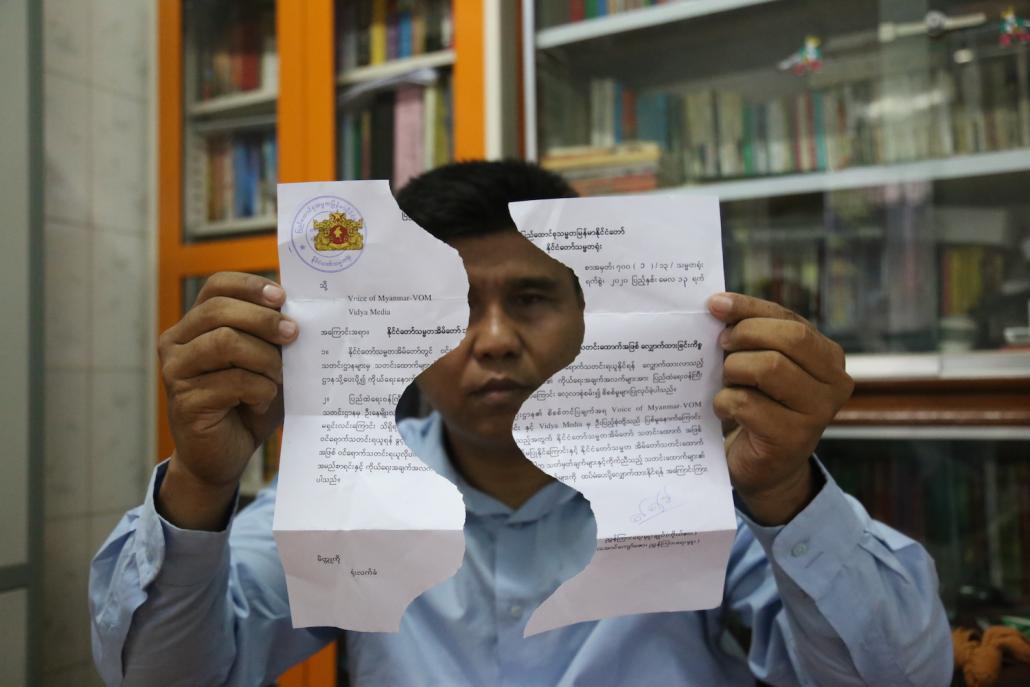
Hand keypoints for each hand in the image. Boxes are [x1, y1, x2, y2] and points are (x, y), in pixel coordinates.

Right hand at [156, 272, 297, 528]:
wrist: (224, 455)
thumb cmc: (248, 404)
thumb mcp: (265, 363)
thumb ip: (274, 337)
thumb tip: (301, 311)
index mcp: (195, 324)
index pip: (216, 286)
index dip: (249, 285)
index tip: (281, 296)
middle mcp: (177, 342)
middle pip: (219, 311)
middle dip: (263, 320)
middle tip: (293, 334)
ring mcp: (176, 371)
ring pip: (224, 342)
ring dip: (263, 359)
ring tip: (279, 378)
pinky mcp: (184, 401)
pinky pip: (231, 382)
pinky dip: (258, 390)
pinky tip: (261, 404)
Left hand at [707, 292, 853, 524]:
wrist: (763, 467)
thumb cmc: (757, 406)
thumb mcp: (759, 364)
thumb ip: (750, 335)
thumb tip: (717, 305)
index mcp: (828, 356)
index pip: (790, 319)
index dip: (750, 308)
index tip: (715, 304)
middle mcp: (835, 382)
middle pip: (789, 339)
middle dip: (745, 336)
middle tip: (721, 346)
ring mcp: (818, 412)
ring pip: (769, 368)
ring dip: (734, 370)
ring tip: (726, 381)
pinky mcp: (794, 438)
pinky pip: (748, 404)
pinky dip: (725, 401)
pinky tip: (724, 409)